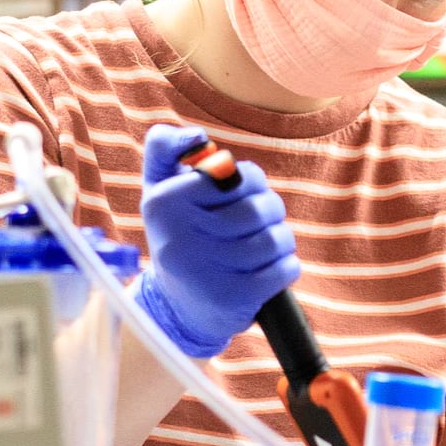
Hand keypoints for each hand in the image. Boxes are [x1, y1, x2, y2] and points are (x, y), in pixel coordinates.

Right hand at [133, 125, 299, 357]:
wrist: (175, 309)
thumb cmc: (178, 235)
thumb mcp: (159, 189)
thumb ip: (166, 148)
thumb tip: (196, 137)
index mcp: (163, 202)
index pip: (236, 174)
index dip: (248, 182)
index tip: (234, 196)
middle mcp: (179, 236)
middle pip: (260, 207)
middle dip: (269, 211)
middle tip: (255, 222)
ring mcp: (207, 270)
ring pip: (276, 238)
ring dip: (279, 241)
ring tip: (262, 247)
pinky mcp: (233, 298)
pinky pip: (286, 269)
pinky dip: (285, 267)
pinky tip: (266, 272)